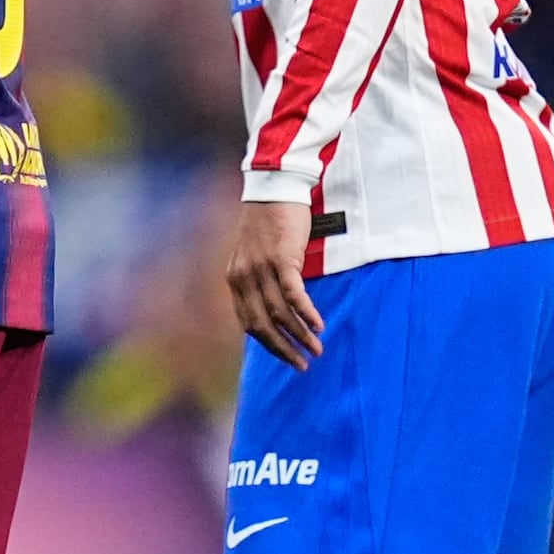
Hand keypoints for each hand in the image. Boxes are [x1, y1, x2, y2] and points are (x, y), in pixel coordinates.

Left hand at [226, 195, 325, 365]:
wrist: (273, 188)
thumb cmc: (268, 223)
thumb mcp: (254, 256)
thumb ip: (258, 281)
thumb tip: (274, 309)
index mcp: (234, 280)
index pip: (248, 323)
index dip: (268, 344)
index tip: (286, 357)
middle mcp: (243, 277)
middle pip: (261, 325)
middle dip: (283, 349)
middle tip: (302, 364)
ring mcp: (261, 268)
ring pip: (280, 313)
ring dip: (300, 335)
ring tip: (316, 349)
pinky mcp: (282, 258)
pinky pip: (293, 294)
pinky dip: (306, 314)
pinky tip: (318, 326)